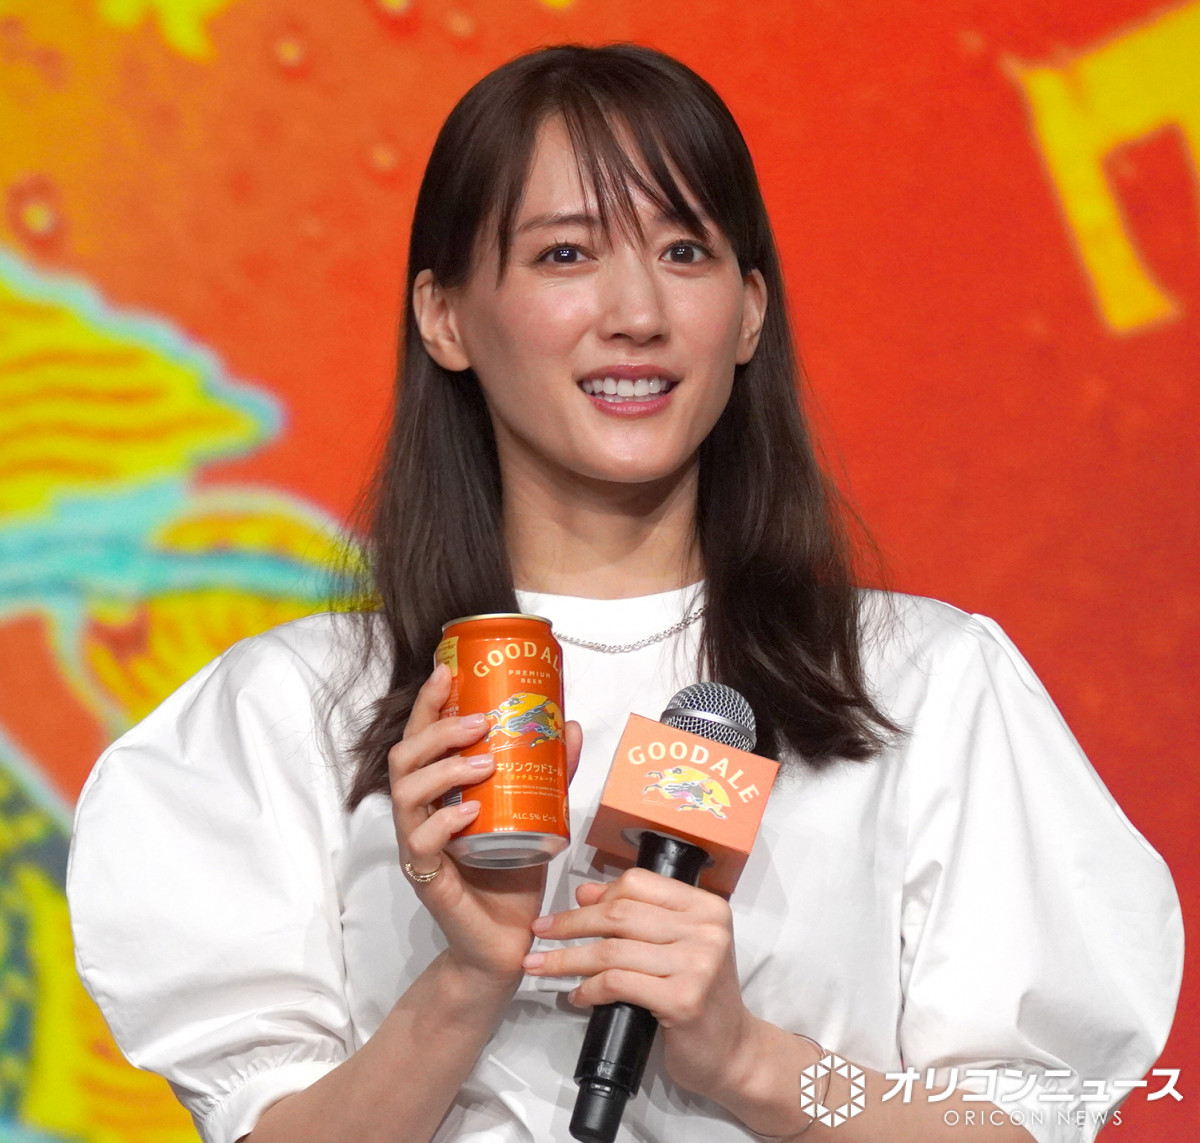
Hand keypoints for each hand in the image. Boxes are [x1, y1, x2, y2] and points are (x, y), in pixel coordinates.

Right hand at [389, 663, 582, 987]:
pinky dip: (445, 820)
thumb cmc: (513, 873)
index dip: (429, 703)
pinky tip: (470, 810)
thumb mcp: (537, 811)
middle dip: (437, 729)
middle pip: (403, 757)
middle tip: (479, 720)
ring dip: (444, 769)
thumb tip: (567, 723)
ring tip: (484, 761)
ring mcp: (418, 845)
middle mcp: (420, 813)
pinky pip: (421, 842)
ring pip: (405, 794)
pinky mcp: (426, 877)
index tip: (448, 670)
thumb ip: (551, 771)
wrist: (509, 941)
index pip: (422, 737)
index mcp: (439, 790)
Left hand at [521, 867, 754, 1096]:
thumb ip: (638, 915)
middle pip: (619, 915)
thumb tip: (587, 892)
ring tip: (541, 965)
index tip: (570, 907)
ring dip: (567, 958)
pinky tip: (576, 995)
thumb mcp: (676, 945)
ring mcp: (697, 964)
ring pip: (611, 950)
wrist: (733, 1051)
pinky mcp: (682, 999)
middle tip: (541, 931)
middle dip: (571, 923)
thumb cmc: (701, 995)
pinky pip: (616, 983)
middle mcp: (706, 929)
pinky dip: (588, 989)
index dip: (600, 894)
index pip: (639, 884)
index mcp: (706, 907)